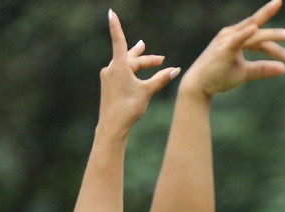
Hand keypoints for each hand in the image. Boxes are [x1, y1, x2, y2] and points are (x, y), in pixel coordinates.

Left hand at [100, 12, 178, 133]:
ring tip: (143, 52)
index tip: (110, 12)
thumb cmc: (129, 107)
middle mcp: (111, 68)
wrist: (112, 125)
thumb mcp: (147, 91)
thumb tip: (176, 70)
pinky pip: (121, 73)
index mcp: (119, 66)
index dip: (116, 26)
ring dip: (138, 63)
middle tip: (159, 58)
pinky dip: (131, 72)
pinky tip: (135, 76)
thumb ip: (161, 79)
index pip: (119, 40)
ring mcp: (108, 76)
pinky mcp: (108, 85)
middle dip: (145, 57)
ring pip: (126, 65)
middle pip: (130, 57)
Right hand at [179, 0, 284, 99]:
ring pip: (254, 35)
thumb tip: (284, 69)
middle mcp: (232, 34)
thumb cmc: (219, 76)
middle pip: (260, 34)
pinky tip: (254, 29)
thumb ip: (263, 69)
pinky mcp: (223, 48)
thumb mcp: (246, 72)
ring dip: (272, 35)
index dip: (277, 45)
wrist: (199, 86)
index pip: (261, 39)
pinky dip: (245, 34)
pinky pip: (237, 39)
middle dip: (277, 34)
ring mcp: (227, 39)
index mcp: (238, 38)